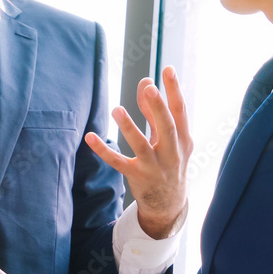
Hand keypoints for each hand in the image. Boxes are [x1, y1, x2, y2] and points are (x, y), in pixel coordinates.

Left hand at [86, 66, 191, 238]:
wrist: (170, 204)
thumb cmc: (169, 161)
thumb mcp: (167, 138)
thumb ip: (154, 111)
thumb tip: (145, 81)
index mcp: (183, 139)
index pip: (180, 111)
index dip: (174, 90)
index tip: (167, 69)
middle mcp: (171, 152)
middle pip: (166, 127)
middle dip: (158, 108)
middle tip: (149, 88)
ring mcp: (154, 166)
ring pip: (141, 145)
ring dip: (129, 127)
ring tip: (116, 110)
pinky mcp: (137, 177)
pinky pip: (118, 162)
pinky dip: (103, 151)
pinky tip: (89, 138)